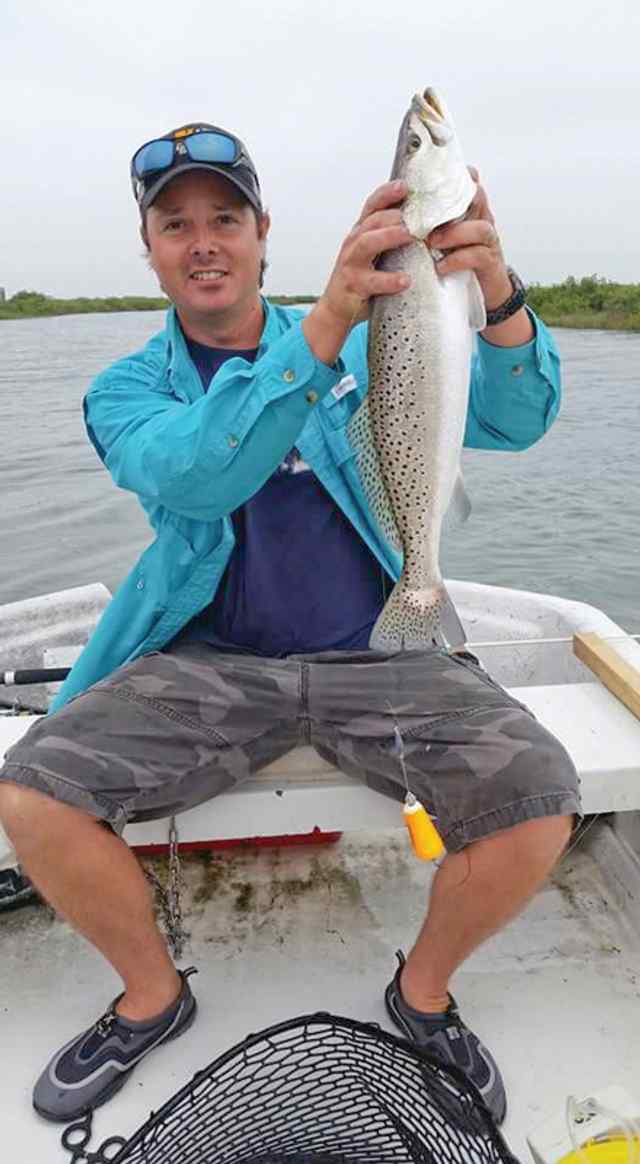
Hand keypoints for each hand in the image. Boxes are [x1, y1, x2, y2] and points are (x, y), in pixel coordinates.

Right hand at [318, 180, 414, 327]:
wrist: (337, 307)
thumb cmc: (363, 278)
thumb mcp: (374, 252)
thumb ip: (391, 237)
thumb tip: (425, 225)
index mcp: (361, 231)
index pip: (372, 205)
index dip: (387, 193)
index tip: (405, 186)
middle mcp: (354, 242)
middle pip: (373, 220)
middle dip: (395, 215)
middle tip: (419, 215)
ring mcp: (351, 263)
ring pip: (367, 242)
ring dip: (390, 236)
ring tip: (411, 235)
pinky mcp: (353, 285)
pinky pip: (372, 281)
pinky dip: (389, 280)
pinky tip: (405, 280)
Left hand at [427, 167, 511, 310]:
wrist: (486, 295)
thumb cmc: (461, 265)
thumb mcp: (446, 240)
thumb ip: (431, 225)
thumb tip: (400, 214)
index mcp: (470, 212)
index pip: (466, 184)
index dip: (452, 177)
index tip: (430, 179)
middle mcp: (483, 221)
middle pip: (477, 197)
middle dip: (451, 202)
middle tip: (425, 213)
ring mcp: (490, 242)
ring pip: (480, 228)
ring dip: (454, 234)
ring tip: (432, 243)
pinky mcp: (491, 264)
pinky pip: (478, 256)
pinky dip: (457, 260)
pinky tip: (440, 266)